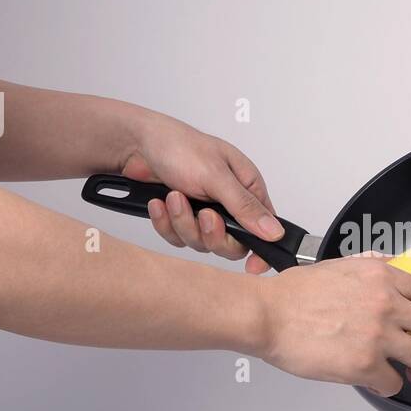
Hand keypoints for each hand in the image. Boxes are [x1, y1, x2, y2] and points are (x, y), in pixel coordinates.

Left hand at [123, 115, 281, 273]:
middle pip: (232, 244)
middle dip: (211, 234)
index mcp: (248, 188)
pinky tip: (160, 202)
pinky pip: (178, 238)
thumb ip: (245, 207)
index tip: (253, 266)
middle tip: (202, 215)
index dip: (262, 250)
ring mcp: (205, 212)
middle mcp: (229, 203)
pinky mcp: (182, 218)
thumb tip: (274, 231)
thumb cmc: (179, 146)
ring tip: (174, 197)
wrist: (136, 144)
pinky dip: (166, 222)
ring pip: (201, 243)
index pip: (265, 228)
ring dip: (183, 222)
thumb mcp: (216, 176)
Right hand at [253, 256, 410, 395]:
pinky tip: (379, 381)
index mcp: (384, 278)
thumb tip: (396, 272)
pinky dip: (391, 386)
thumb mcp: (343, 267)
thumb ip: (375, 270)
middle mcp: (387, 304)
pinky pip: (394, 383)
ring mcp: (377, 335)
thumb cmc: (296, 294)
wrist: (267, 314)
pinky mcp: (363, 365)